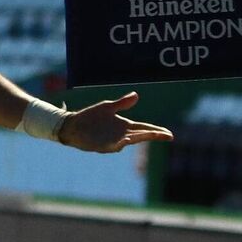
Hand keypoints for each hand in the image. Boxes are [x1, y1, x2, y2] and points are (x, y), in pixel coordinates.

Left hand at [58, 91, 172, 153]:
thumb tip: (136, 95)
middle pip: (141, 136)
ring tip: (150, 135)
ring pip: (130, 141)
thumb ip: (122, 103)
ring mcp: (113, 142)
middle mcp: (122, 135)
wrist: (73, 125)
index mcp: (124, 126)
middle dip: (154, 135)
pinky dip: (120, 144)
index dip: (156, 131)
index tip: (169, 134)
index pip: (144, 128)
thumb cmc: (90, 117)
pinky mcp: (103, 146)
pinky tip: (125, 141)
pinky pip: (113, 146)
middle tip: (167, 136)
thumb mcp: (107, 107)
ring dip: (139, 138)